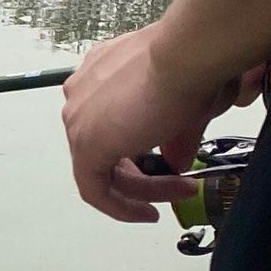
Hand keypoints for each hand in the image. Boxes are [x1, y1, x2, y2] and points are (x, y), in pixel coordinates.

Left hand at [61, 29, 245, 222]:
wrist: (185, 56)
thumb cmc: (191, 65)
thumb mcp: (185, 103)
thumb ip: (175, 137)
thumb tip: (177, 162)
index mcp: (100, 74)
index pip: (113, 123)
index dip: (140, 150)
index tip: (168, 164)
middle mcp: (81, 93)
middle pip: (107, 148)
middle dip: (147, 173)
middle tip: (184, 184)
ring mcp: (79, 117)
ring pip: (104, 169)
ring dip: (145, 189)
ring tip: (184, 191)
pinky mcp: (85, 143)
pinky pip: (93, 188)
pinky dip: (119, 206)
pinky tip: (147, 213)